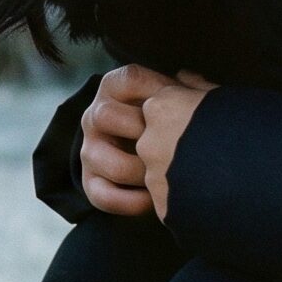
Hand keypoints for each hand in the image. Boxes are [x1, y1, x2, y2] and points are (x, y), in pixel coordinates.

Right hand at [80, 62, 217, 220]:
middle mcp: (95, 116)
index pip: (130, 78)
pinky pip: (104, 195)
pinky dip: (133, 202)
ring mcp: (90, 149)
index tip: (183, 104)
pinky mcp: (90, 181)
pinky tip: (156, 199)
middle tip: (176, 146)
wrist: (147, 147)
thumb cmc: (169, 118)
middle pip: (106, 116)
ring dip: (142, 173)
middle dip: (148, 134)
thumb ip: (187, 89)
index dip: (160, 91)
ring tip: (168, 177)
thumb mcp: (176, 97)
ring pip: (106, 161)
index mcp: (115, 88)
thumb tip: (192, 80)